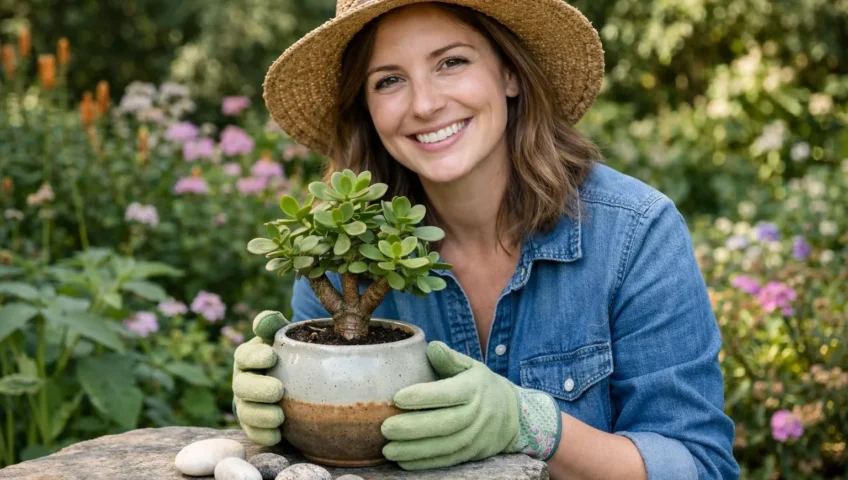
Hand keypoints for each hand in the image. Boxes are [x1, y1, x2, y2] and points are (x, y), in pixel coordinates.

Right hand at [231, 310, 289, 445]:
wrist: (292, 377)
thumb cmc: (286, 352)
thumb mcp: (280, 335)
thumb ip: (272, 324)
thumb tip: (264, 321)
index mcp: (247, 357)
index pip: (244, 355)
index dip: (255, 356)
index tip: (271, 356)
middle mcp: (242, 381)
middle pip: (242, 387)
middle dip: (258, 390)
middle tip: (278, 390)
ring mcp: (246, 404)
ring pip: (246, 412)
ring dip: (261, 415)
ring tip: (280, 416)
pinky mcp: (254, 425)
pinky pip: (254, 433)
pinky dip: (264, 435)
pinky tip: (278, 435)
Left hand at [381, 341, 561, 469]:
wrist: (513, 414)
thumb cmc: (481, 386)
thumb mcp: (471, 366)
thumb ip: (450, 358)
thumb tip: (432, 346)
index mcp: (473, 388)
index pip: (447, 393)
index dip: (423, 396)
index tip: (397, 397)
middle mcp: (477, 414)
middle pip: (444, 423)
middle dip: (413, 428)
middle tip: (385, 427)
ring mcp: (476, 437)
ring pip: (444, 446)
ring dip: (414, 450)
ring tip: (388, 449)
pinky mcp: (473, 454)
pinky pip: (447, 460)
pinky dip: (425, 463)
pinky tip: (403, 461)